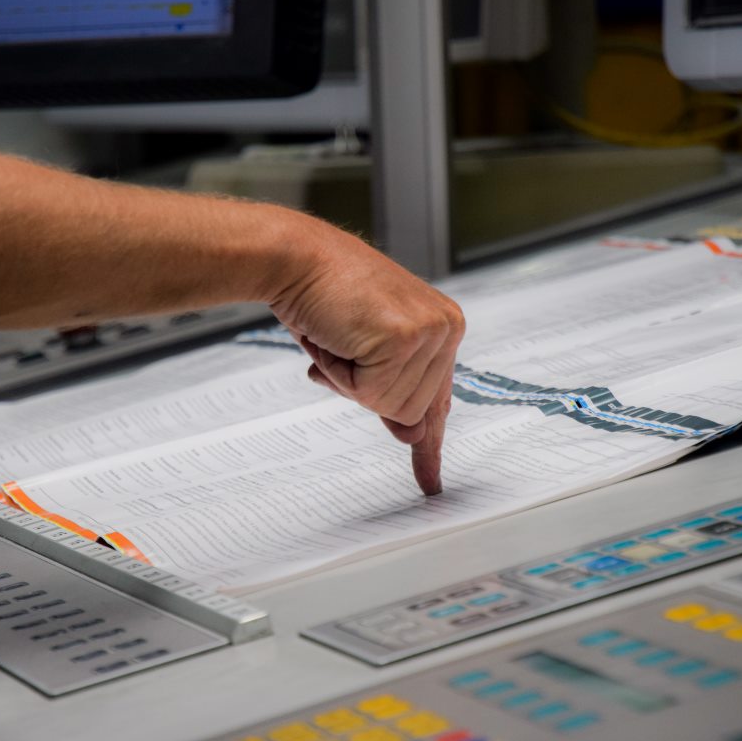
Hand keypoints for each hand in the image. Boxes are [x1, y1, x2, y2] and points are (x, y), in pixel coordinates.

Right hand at [268, 216, 464, 494]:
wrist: (296, 258)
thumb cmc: (323, 295)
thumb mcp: (361, 351)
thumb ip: (390, 391)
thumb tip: (411, 436)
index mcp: (441, 327)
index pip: (437, 399)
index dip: (429, 445)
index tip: (431, 482)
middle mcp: (445, 328)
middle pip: (410, 410)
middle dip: (364, 389)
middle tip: (342, 347)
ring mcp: (429, 332)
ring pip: (392, 406)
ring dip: (349, 379)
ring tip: (337, 337)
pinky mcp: (405, 339)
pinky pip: (371, 393)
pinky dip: (341, 374)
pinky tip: (336, 338)